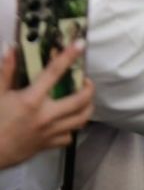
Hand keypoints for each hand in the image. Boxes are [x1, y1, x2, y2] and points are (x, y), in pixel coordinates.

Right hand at [0, 41, 94, 168]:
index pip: (54, 72)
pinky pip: (70, 136)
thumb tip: (10, 48)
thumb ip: (6, 71)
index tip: (80, 44)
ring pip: (81, 119)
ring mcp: (50, 132)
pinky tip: (68, 121)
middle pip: (80, 99)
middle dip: (89, 88)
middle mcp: (46, 115)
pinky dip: (72, 128)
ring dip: (87, 107)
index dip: (68, 56)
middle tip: (85, 81)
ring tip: (83, 99)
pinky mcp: (49, 145)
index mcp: (31, 100)